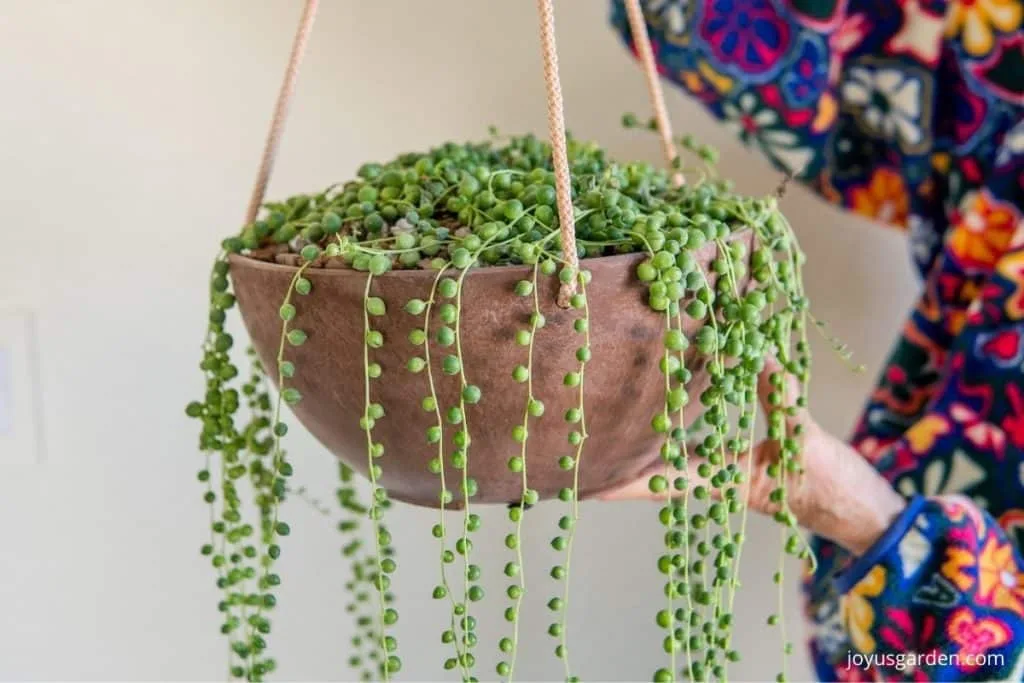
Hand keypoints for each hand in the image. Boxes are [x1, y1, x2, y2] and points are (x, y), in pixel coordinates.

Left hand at [597, 359, 906, 556]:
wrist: (868, 513)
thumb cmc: (836, 490)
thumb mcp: (805, 440)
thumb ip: (781, 397)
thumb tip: (755, 352)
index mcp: (723, 484)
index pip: (661, 483)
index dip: (623, 483)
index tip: (586, 481)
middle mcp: (718, 480)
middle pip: (659, 472)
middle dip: (623, 463)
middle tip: (585, 447)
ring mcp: (731, 473)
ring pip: (679, 459)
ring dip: (650, 447)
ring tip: (612, 430)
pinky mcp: (748, 464)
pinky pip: (707, 446)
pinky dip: (688, 429)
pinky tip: (672, 414)